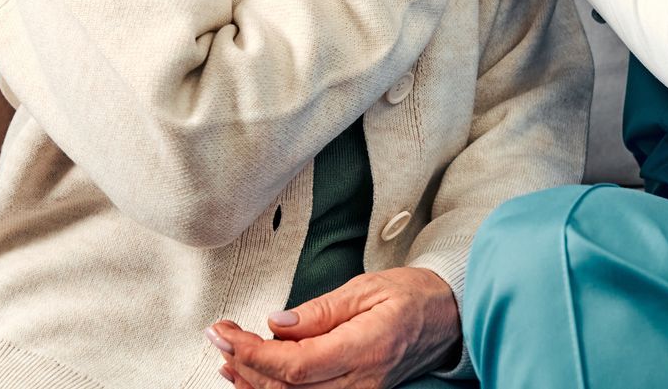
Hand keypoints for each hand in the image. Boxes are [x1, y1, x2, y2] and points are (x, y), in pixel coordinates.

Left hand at [206, 267, 459, 388]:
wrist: (448, 319)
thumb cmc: (413, 298)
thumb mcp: (367, 288)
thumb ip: (319, 310)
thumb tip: (276, 324)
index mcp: (365, 348)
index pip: (295, 365)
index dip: (252, 353)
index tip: (224, 332)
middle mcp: (361, 381)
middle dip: (244, 365)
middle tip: (219, 337)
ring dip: (253, 383)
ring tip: (228, 357)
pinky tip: (253, 379)